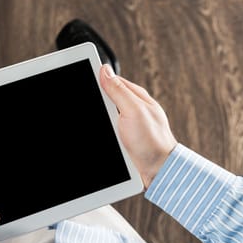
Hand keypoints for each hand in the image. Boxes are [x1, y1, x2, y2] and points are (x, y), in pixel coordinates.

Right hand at [99, 64, 177, 188]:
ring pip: (105, 116)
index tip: (83, 80)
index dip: (97, 79)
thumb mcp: (133, 110)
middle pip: (106, 99)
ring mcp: (128, 125)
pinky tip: (102, 136)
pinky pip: (108, 131)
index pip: (112, 81)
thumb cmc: (152, 141)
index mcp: (137, 97)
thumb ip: (119, 91)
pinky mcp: (124, 140)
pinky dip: (104, 132)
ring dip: (99, 120)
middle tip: (90, 107)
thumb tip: (104, 70)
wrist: (158, 171)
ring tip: (99, 124)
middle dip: (96, 102)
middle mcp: (133, 109)